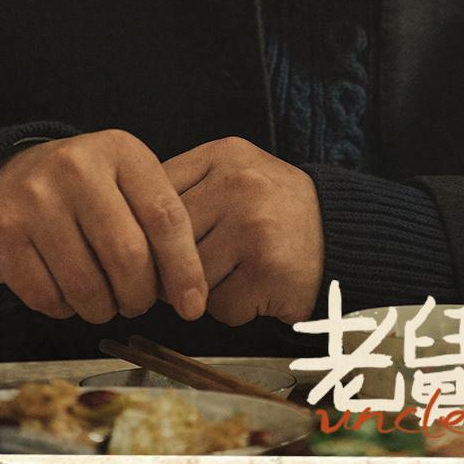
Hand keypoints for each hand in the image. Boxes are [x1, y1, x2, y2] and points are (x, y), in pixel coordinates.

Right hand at [0, 129, 206, 324]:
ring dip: (103, 308)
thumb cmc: (84, 187)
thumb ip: (159, 222)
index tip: (193, 305)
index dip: (184, 267)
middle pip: (128, 256)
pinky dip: (65, 309)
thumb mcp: (126, 180)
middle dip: (140, 296)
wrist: (7, 177)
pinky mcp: (2, 234)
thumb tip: (191, 293)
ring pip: (88, 286)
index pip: (165, 216)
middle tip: (138, 302)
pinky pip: (48, 298)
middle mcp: (76, 168)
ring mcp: (35, 200)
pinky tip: (67, 291)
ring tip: (104, 299)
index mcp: (119, 150)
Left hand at [163, 137, 323, 327]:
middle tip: (192, 268)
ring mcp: (254, 227)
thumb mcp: (233, 173)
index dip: (147, 230)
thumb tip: (124, 225)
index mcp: (223, 155)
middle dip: (171, 265)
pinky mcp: (268, 270)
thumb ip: (185, 187)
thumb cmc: (272, 208)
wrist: (338, 232)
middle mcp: (238, 185)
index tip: (150, 248)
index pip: (155, 195)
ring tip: (233, 272)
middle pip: (167, 241)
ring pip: (189, 277)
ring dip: (203, 290)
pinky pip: (220, 306)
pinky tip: (254, 288)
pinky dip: (232, 308)